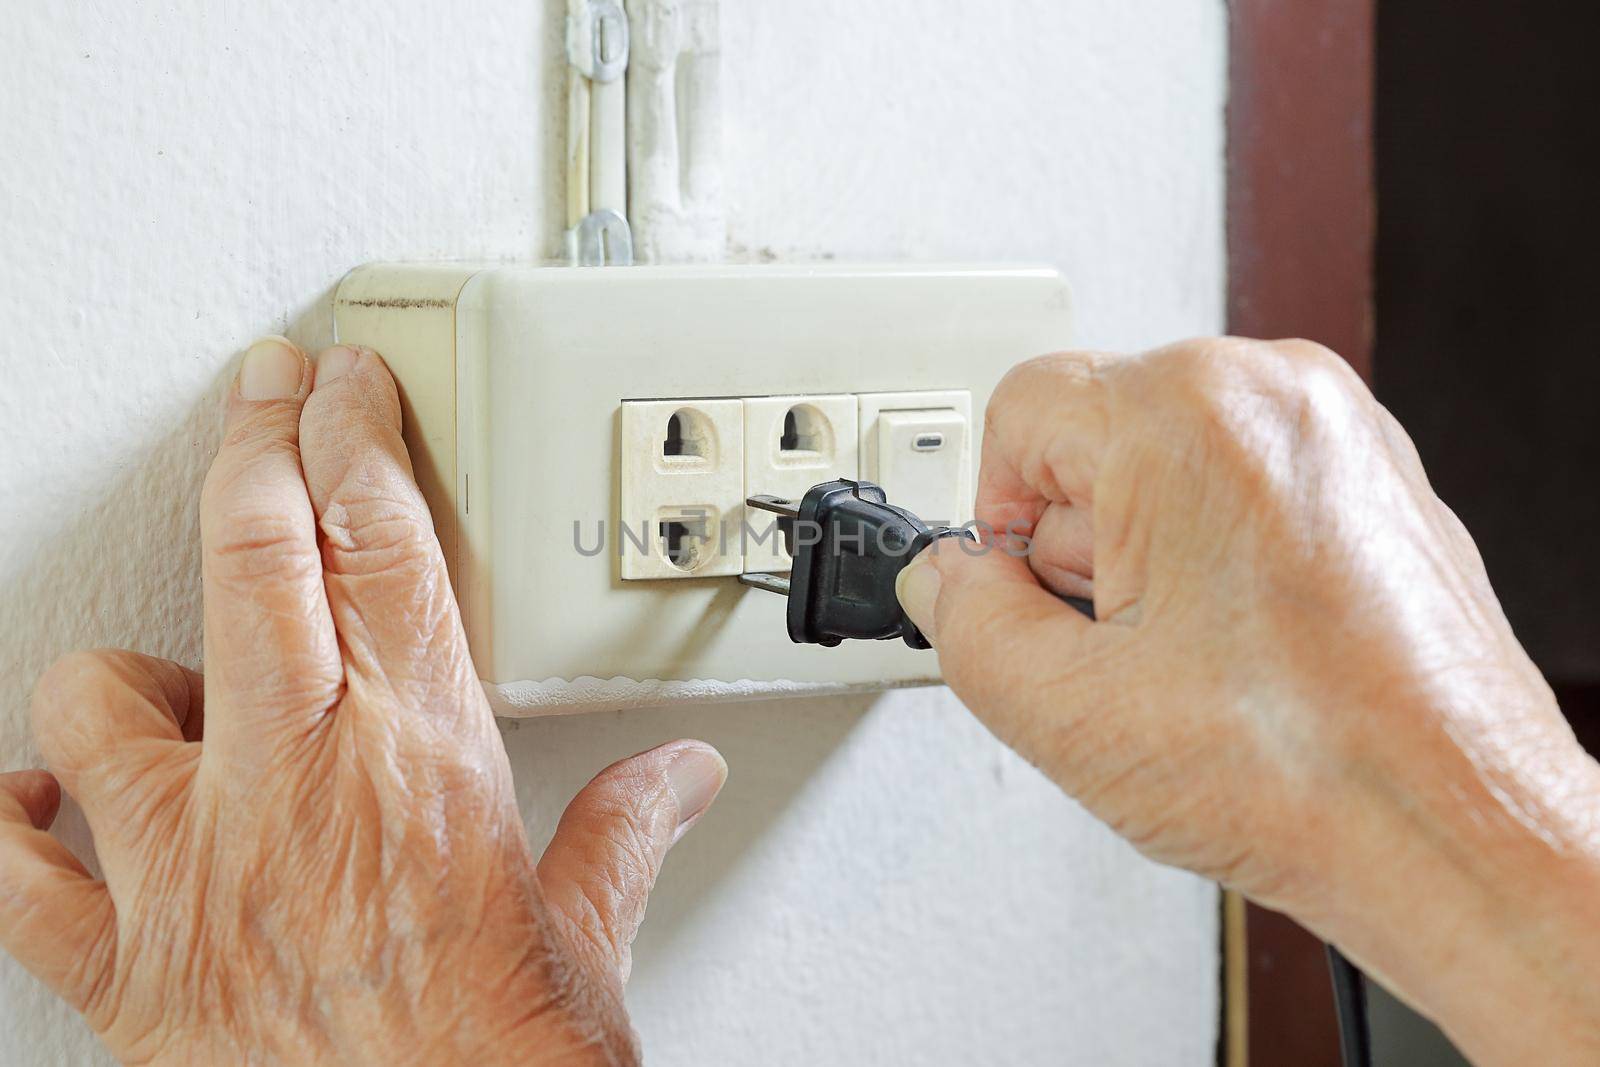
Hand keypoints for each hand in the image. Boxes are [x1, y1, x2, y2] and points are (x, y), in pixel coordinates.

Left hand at [0, 339, 725, 1064]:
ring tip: (172, 671)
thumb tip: (675, 779)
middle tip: (266, 392)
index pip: (383, 546)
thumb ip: (626, 832)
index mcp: (425, 762)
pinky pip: (13, 870)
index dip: (357, 439)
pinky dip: (10, 819)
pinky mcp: (126, 964)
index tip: (348, 386)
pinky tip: (32, 796)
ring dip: (131, 665)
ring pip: (101, 693)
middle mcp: (298, 789)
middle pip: (254, 556)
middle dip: (258, 445)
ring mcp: (193, 871)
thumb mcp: (589, 940)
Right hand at [896, 338, 1599, 1065]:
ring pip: (1167, 457)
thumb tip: (945, 580)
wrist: (1452, 830)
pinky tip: (1236, 644)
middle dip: (1078, 540)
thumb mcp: (1061, 710)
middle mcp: (1273, 390)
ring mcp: (1338, 427)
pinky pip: (1241, 480)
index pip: (1018, 408)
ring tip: (1189, 657)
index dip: (996, 515)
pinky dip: (1215, 550)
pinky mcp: (1373, 472)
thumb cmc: (1309, 773)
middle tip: (1117, 644)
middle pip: (1095, 431)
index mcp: (1187, 416)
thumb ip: (959, 622)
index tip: (1023, 591)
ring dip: (1146, 550)